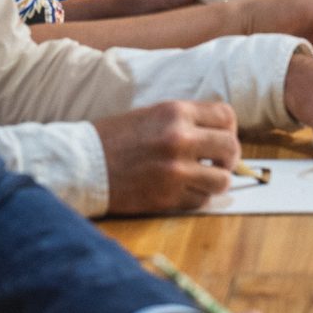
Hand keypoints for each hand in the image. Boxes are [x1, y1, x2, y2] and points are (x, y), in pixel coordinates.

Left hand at [69, 0, 199, 19]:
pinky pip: (178, 2)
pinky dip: (183, 11)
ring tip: (202, 22)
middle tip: (212, 18)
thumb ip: (170, 3)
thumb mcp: (144, 9)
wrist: (96, 14)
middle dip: (201, 1)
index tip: (218, 5)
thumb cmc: (115, 10)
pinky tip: (187, 22)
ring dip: (192, 7)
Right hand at [93, 100, 240, 214]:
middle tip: (218, 163)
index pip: (226, 116)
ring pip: (222, 180)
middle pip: (231, 148)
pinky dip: (198, 198)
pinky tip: (184, 192)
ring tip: (203, 180)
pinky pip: (201, 201)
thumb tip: (218, 133)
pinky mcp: (167, 197)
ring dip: (216, 181)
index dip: (228, 129)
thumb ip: (185, 120)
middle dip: (229, 158)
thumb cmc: (114, 138)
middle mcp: (180, 138)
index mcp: (175, 111)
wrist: (81, 164)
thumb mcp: (152, 114)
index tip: (221, 139)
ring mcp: (175, 170)